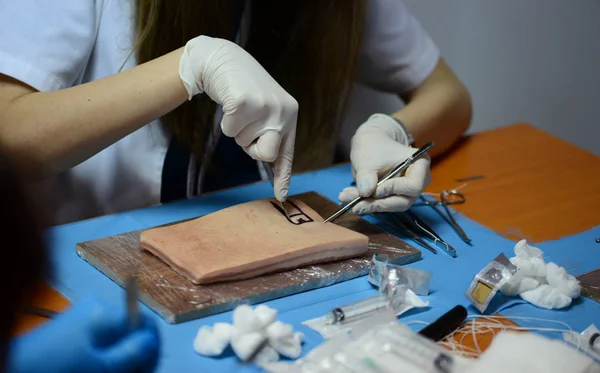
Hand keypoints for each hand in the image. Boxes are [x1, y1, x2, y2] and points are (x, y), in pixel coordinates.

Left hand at [7, 297, 159, 372]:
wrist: (13, 370)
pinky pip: (97, 342)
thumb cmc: (60, 370)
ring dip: (120, 359)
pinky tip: (100, 370)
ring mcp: (81, 318)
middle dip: (135, 355)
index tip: (149, 369)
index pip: (145, 322)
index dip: (152, 347)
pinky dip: (103, 358)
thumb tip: (153, 340)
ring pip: (115, 339)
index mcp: (106, 312)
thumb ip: (134, 353)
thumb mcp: (102, 368)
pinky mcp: (69, 330)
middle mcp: (96, 308)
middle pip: (130, 331)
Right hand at [179, 36, 297, 200]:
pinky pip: (229, 131)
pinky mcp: (245, 104)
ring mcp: (265, 107)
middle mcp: (283, 111)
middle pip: (264, 154)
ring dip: (236, 129)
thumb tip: (269, 160)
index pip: (287, 152)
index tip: (282, 196)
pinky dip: (225, 122)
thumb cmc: (244, 89)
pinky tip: (229, 102)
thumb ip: (271, 131)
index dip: (283, 176)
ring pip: (243, 142)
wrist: (224, 60)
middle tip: (248, 123)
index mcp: (290, 114)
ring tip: (238, 107)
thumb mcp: (265, 109)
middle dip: (250, 146)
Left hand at [339, 114, 430, 213]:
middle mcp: (418, 181)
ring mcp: (407, 191)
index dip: (395, 190)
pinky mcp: (394, 197)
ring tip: (346, 198)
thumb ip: (367, 175)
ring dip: (368, 205)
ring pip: (390, 205)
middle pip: (402, 201)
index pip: (412, 186)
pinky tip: (349, 198)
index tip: (375, 191)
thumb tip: (365, 192)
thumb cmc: (373, 145)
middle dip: (377, 203)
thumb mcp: (367, 159)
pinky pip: (382, 204)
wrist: (370, 143)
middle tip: (355, 204)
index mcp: (419, 165)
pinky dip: (366, 203)